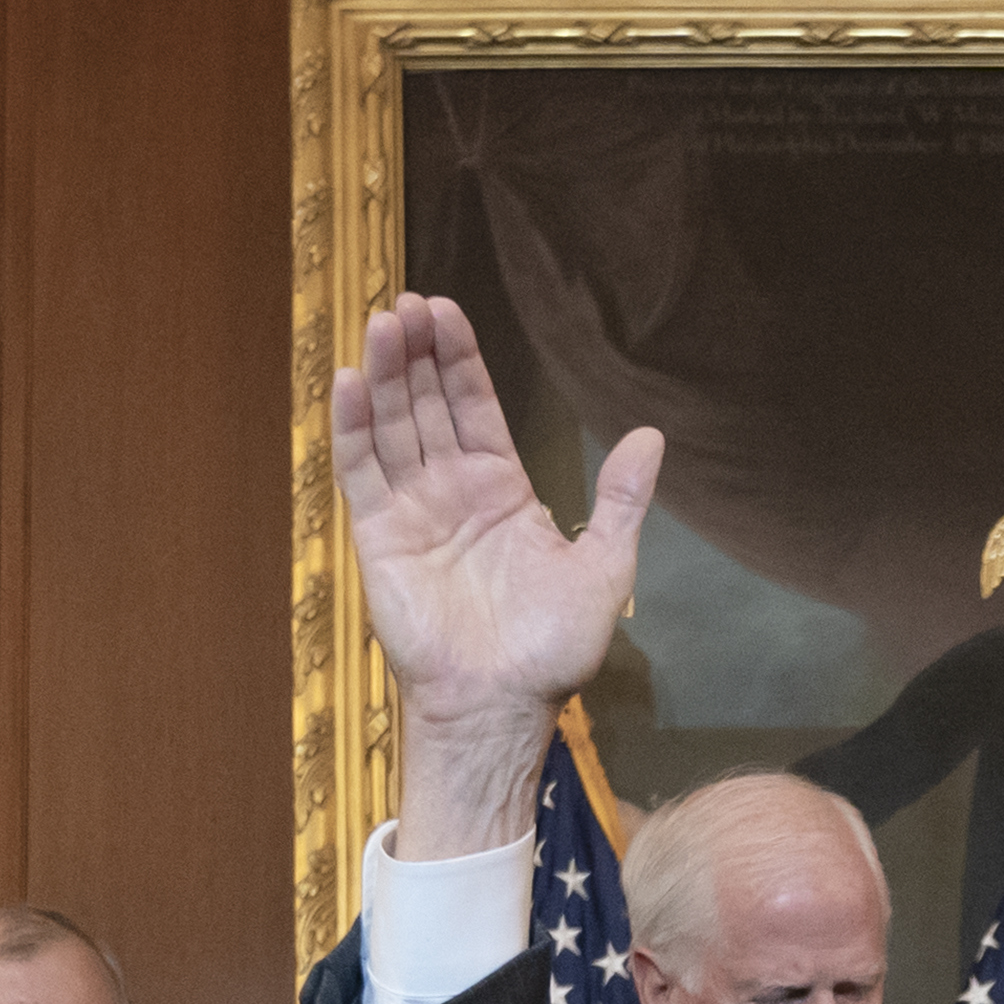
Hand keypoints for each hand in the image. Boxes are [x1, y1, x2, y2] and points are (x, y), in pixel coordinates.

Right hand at [327, 291, 661, 856]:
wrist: (502, 701)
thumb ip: (620, 500)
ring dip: (386, 373)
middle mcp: (452, 491)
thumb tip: (651, 435)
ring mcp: (412, 509)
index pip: (474, 407)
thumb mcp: (604, 567)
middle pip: (428, 404)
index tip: (446, 310)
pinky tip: (353, 378)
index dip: (460, 360)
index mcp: (503, 492)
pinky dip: (353, 424)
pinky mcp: (378, 534)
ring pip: (392, 426)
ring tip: (383, 321)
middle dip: (419, 353)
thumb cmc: (552, 649)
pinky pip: (361, 470)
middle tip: (409, 301)